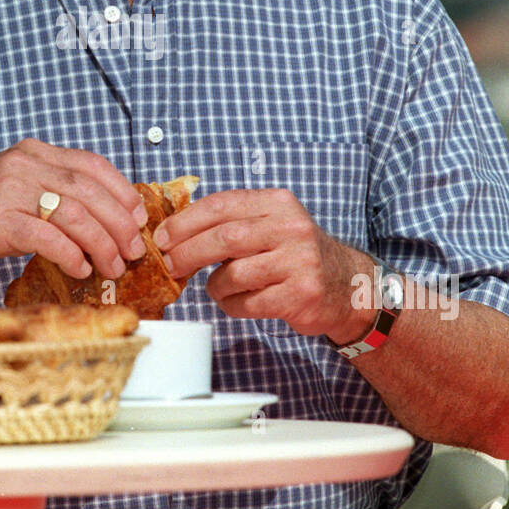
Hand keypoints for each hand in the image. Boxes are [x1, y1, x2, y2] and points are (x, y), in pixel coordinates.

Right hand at [0, 138, 148, 280]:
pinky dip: (70, 255)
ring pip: (74, 215)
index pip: (93, 164)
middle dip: (119, 224)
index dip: (122, 192)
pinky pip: (46, 237)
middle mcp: (23, 164)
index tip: (139, 218)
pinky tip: (78, 269)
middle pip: (89, 191)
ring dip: (101, 244)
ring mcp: (8, 190)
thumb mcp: (17, 189)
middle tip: (133, 251)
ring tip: (112, 266)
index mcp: (33, 153)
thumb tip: (105, 218)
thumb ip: (54, 193)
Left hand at [153, 188, 373, 340]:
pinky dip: (232, 305)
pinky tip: (236, 302)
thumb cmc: (294, 254)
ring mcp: (299, 261)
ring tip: (217, 288)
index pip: (222, 205)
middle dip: (188, 252)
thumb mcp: (271, 225)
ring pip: (234, 274)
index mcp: (278, 203)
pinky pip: (248, 303)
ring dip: (215, 285)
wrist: (346, 285)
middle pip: (225, 237)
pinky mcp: (300, 295)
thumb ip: (233, 222)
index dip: (185, 221)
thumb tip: (174, 232)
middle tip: (170, 265)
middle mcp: (291, 228)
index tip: (162, 236)